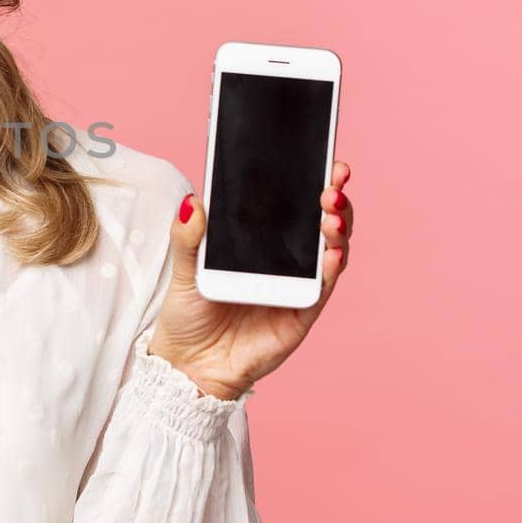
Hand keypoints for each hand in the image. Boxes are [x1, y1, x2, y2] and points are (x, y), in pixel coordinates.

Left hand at [145, 161, 353, 399]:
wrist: (189, 364)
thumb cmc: (189, 314)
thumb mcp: (184, 270)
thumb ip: (188, 237)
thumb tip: (194, 201)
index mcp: (259, 240)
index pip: (291, 203)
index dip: (310, 180)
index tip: (322, 158)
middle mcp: (285, 259)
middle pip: (320, 221)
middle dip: (333, 197)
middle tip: (332, 181)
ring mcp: (297, 284)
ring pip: (330, 249)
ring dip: (337, 228)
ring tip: (331, 213)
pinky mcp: (302, 313)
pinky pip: (322, 288)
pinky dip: (330, 270)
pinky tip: (331, 253)